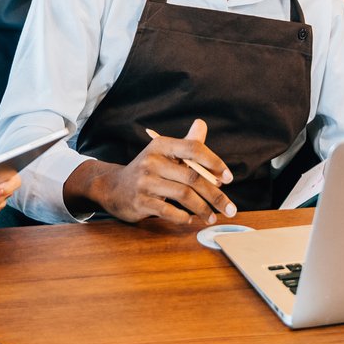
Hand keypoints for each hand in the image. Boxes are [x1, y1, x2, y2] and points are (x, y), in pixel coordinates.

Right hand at [86, 119, 234, 225]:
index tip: (228, 178)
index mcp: (161, 145)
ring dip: (203, 208)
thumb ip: (186, 142)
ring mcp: (145, 182)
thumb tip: (202, 124)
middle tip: (230, 208)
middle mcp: (152, 161)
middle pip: (192, 177)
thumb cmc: (147, 170)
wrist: (113, 187)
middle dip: (215, 194)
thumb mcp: (164, 153)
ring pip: (183, 195)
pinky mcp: (140, 201)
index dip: (214, 162)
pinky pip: (168, 211)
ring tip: (212, 216)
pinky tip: (191, 219)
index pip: (193, 148)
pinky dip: (183, 217)